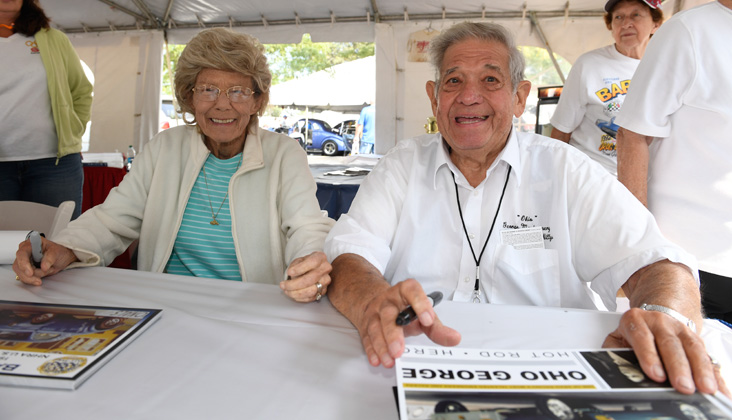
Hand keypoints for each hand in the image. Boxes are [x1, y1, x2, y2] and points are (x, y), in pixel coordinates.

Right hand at [12, 237, 77, 285]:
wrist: (62, 258)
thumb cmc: (58, 252)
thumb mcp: (57, 252)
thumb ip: (50, 258)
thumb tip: (43, 267)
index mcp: (30, 244)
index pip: (22, 254)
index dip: (24, 264)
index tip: (30, 273)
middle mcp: (24, 253)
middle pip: (18, 266)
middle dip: (31, 274)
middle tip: (44, 274)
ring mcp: (24, 262)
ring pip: (21, 274)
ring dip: (34, 277)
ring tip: (48, 271)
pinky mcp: (25, 270)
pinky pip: (25, 278)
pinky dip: (33, 280)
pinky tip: (42, 277)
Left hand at [280, 251, 331, 302]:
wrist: (312, 269)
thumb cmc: (305, 263)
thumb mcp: (299, 260)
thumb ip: (295, 265)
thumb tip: (291, 274)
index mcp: (320, 257)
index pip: (312, 263)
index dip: (300, 268)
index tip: (289, 272)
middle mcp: (325, 269)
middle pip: (311, 279)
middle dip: (294, 284)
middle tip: (283, 285)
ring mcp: (325, 281)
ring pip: (311, 290)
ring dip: (296, 293)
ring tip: (286, 291)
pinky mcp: (323, 291)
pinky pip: (311, 298)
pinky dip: (300, 298)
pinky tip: (292, 294)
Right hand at [356, 278, 460, 367]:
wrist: (376, 303)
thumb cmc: (404, 309)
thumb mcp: (423, 314)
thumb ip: (437, 327)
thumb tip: (454, 338)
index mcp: (404, 291)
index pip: (412, 291)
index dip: (420, 304)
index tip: (428, 320)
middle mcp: (388, 300)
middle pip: (388, 314)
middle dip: (393, 334)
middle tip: (399, 350)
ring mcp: (374, 313)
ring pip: (375, 328)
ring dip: (382, 346)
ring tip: (390, 360)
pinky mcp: (366, 326)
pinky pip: (367, 338)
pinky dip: (372, 350)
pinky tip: (377, 360)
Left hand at [604, 307, 729, 397]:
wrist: (656, 313)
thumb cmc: (636, 330)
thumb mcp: (618, 336)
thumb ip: (613, 351)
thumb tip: (610, 368)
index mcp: (637, 320)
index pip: (642, 338)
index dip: (650, 357)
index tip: (655, 375)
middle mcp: (661, 323)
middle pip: (671, 345)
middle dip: (678, 367)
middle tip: (682, 386)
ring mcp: (681, 330)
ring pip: (693, 348)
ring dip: (701, 370)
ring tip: (705, 388)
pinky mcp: (696, 340)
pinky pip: (707, 357)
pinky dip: (714, 374)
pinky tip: (718, 387)